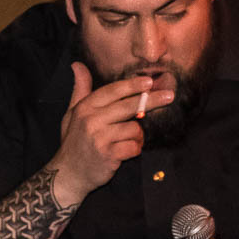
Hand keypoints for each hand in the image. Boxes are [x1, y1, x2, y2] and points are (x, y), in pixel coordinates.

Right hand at [48, 62, 171, 204]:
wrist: (68, 174)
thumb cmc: (74, 141)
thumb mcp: (72, 113)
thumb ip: (80, 89)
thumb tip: (77, 64)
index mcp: (85, 108)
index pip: (112, 91)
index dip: (132, 85)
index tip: (150, 82)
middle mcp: (91, 120)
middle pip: (128, 106)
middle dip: (151, 100)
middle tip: (169, 96)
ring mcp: (100, 138)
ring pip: (134, 128)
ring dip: (137, 136)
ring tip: (126, 141)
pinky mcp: (108, 155)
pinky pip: (134, 147)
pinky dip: (134, 150)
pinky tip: (125, 152)